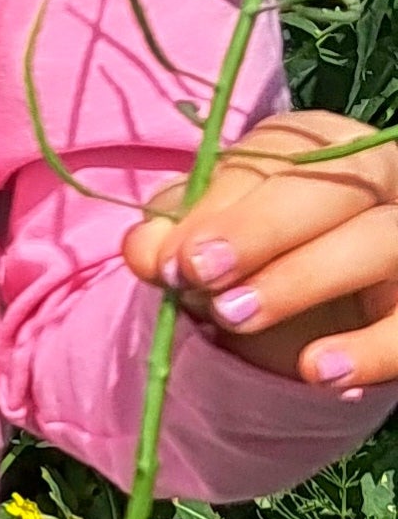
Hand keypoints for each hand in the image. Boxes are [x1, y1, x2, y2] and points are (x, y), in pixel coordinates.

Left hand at [125, 108, 397, 393]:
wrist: (315, 316)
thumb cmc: (257, 255)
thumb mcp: (211, 234)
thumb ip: (176, 234)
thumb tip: (144, 248)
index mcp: (321, 148)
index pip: (280, 159)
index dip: (225, 207)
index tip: (175, 257)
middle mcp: (380, 179)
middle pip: (336, 189)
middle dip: (262, 231)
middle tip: (201, 278)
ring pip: (380, 241)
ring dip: (305, 279)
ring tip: (235, 318)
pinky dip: (372, 350)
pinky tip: (319, 371)